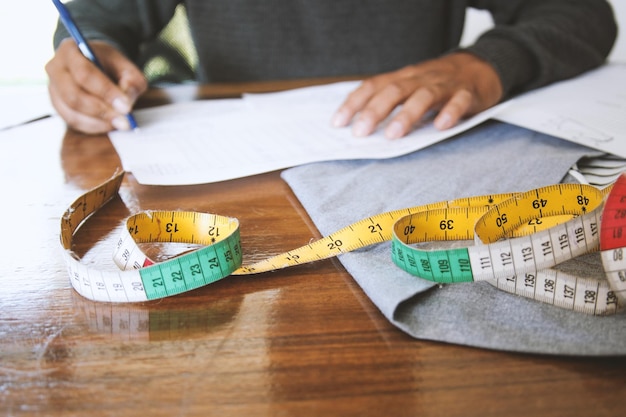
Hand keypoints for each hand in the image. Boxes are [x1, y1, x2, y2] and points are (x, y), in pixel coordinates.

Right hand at [46, 39, 147, 133]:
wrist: (95, 63)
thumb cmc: (110, 64)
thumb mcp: (126, 66)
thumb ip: (131, 81)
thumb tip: (126, 101)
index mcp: (70, 50)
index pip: (84, 73)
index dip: (106, 92)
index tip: (126, 107)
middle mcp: (55, 68)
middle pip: (74, 95)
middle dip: (102, 111)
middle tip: (125, 121)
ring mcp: (53, 89)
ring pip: (72, 112)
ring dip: (99, 122)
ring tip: (120, 123)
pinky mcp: (57, 105)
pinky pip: (73, 121)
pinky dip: (94, 126)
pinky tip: (109, 124)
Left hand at [331, 52, 502, 138]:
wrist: (480, 68)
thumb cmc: (437, 85)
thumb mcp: (410, 87)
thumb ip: (389, 103)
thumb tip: (359, 127)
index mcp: (403, 78)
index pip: (373, 86)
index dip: (354, 103)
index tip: (338, 123)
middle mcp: (420, 79)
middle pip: (395, 90)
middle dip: (375, 111)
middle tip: (360, 132)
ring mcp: (444, 85)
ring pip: (424, 95)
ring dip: (406, 115)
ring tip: (392, 135)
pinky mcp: (468, 93)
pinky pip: (459, 101)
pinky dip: (450, 112)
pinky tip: (441, 126)